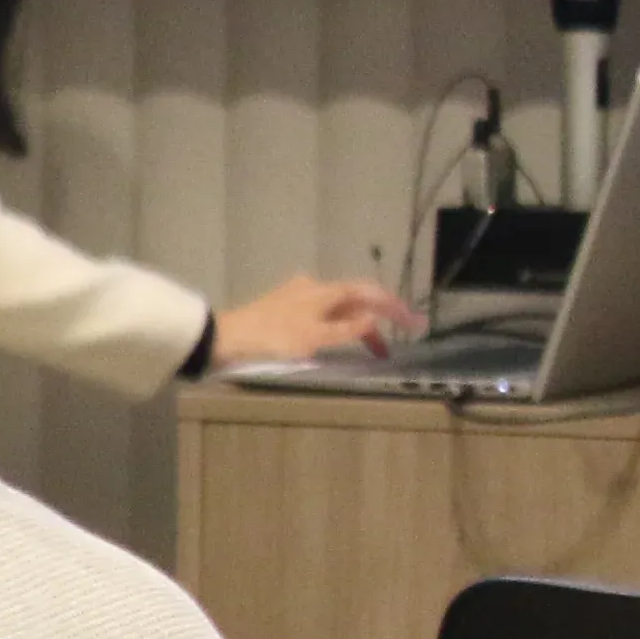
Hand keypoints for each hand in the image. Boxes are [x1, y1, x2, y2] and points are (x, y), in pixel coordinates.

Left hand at [214, 274, 417, 372]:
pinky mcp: (285, 309)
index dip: (394, 307)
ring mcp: (297, 297)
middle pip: (355, 299)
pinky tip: (342, 341)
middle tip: (400, 339)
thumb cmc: (271, 338)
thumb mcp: (314, 338)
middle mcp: (312, 288)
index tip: (416, 323)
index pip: (368, 293)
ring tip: (374, 350)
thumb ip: (346, 329)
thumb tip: (372, 319)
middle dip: (380, 318)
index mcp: (323, 291)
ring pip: (339, 308)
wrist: (224, 339)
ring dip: (359, 326)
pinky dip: (339, 327)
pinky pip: (323, 315)